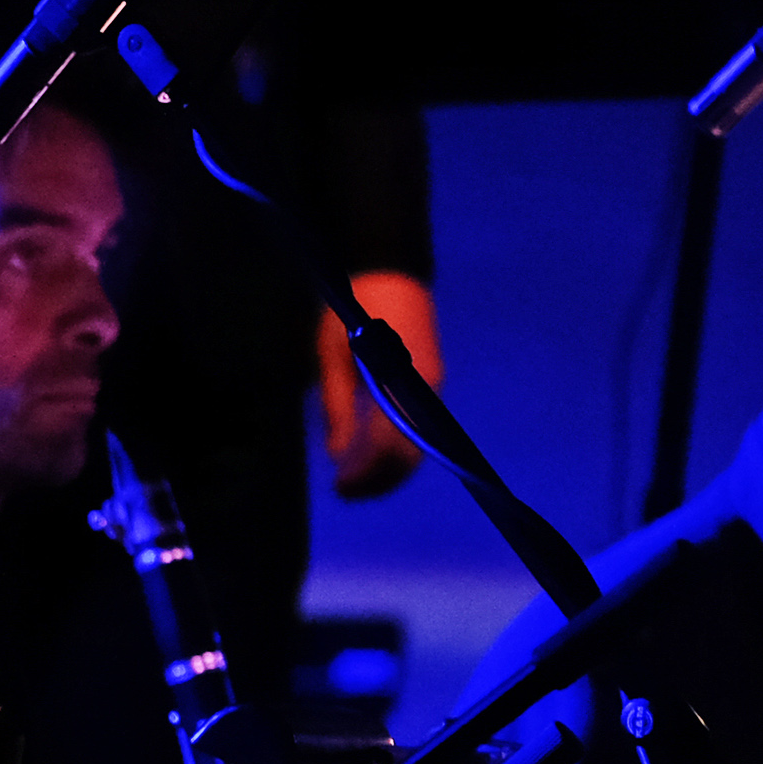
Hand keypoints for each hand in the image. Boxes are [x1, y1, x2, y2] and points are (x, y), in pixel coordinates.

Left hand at [316, 270, 440, 501]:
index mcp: (401, 382)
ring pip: (416, 445)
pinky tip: (366, 455)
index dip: (368, 475)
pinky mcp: (427, 385)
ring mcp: (430, 388)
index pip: (392, 447)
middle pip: (411, 454)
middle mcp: (425, 391)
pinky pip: (415, 428)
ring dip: (387, 469)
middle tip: (343, 493)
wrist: (391, 271)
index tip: (341, 489)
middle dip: (379, 479)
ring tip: (352, 481)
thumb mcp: (333, 356)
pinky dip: (394, 449)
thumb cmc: (356, 308)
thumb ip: (337, 406)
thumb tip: (337, 456)